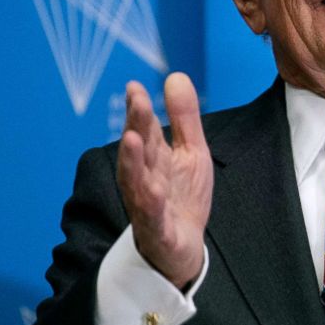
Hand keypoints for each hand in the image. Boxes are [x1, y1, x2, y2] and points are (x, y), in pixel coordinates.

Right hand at [117, 72, 212, 288]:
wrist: (182, 249)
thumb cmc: (182, 196)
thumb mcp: (192, 151)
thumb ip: (184, 117)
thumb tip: (175, 76)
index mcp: (156, 158)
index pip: (146, 129)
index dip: (140, 108)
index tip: (134, 85)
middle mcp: (147, 178)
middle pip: (140, 150)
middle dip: (136, 125)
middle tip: (136, 100)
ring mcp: (149, 205)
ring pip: (137, 182)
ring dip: (132, 161)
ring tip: (131, 138)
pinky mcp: (159, 230)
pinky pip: (153, 218)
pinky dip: (151, 205)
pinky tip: (152, 191)